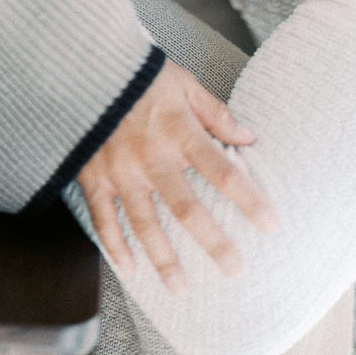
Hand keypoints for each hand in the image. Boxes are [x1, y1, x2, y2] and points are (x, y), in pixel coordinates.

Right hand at [77, 59, 277, 292]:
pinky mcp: (94, 176)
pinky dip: (115, 246)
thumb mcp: (183, 82)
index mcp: (178, 130)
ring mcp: (120, 170)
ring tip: (181, 288)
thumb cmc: (139, 74)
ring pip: (144, 223)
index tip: (270, 224)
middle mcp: (151, 156)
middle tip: (234, 269)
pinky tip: (130, 269)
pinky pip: (103, 218)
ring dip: (163, 258)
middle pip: (186, 207)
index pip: (220, 171)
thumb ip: (215, 112)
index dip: (247, 198)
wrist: (85, 66)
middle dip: (212, 241)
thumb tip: (249, 135)